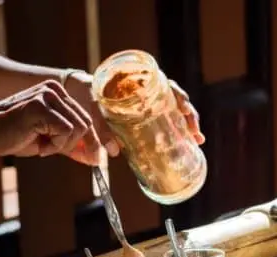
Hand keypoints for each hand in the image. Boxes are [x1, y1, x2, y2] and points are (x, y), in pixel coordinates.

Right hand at [0, 80, 100, 165]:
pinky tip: (38, 144)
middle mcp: (55, 90)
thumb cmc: (14, 135)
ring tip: (42, 144)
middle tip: (54, 151)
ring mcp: (48, 96)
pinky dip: (54, 145)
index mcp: (57, 93)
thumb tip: (96, 159)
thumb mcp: (49, 140)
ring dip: (62, 145)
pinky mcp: (42, 107)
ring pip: (78, 128)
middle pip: (86, 123)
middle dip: (78, 145)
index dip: (93, 140)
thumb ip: (71, 145)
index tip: (97, 159)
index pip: (85, 117)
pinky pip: (66, 131)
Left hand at [65, 72, 205, 156]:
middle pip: (177, 99)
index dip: (179, 97)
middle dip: (190, 115)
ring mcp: (150, 102)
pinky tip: (188, 141)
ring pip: (176, 110)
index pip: (166, 85)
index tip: (185, 109)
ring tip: (197, 139)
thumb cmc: (87, 97)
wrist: (79, 92)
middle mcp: (148, 90)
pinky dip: (179, 129)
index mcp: (138, 82)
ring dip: (188, 123)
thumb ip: (101, 130)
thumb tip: (112, 153)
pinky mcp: (148, 114)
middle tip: (195, 132)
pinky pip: (168, 119)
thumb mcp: (93, 110)